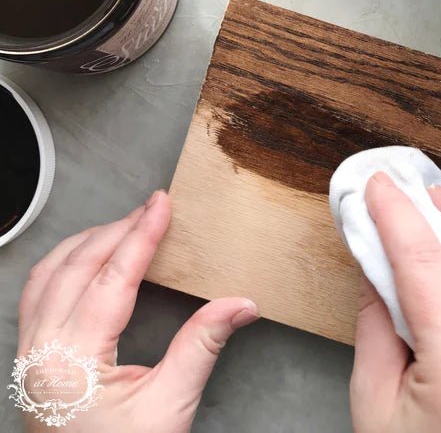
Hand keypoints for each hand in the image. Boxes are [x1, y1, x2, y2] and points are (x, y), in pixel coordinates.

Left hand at [17, 191, 258, 432]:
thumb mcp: (170, 404)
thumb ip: (203, 345)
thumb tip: (241, 304)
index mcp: (72, 360)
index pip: (112, 278)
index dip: (141, 236)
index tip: (162, 206)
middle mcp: (39, 350)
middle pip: (77, 265)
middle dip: (118, 229)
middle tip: (152, 208)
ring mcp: (28, 352)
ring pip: (49, 272)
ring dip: (88, 241)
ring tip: (125, 224)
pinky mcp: (30, 355)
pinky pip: (38, 290)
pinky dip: (65, 261)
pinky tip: (87, 255)